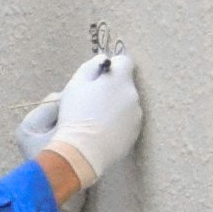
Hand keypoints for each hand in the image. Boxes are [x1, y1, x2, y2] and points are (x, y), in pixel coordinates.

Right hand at [27, 47, 141, 195]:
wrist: (82, 152)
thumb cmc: (76, 115)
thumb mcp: (76, 85)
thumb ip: (90, 67)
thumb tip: (103, 59)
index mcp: (119, 80)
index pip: (125, 61)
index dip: (112, 67)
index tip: (100, 77)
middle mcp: (133, 95)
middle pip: (125, 85)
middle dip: (112, 88)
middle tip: (93, 101)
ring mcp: (136, 116)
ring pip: (127, 104)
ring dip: (116, 106)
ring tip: (96, 120)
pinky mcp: (134, 134)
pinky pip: (127, 122)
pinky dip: (118, 123)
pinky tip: (102, 132)